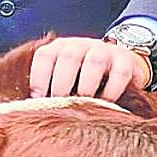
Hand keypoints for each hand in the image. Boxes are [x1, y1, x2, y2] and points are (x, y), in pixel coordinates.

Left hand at [29, 37, 151, 101]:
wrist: (120, 64)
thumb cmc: (84, 78)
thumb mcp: (66, 78)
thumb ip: (50, 87)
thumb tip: (31, 111)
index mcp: (61, 48)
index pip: (45, 55)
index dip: (38, 77)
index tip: (38, 99)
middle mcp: (81, 45)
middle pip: (68, 57)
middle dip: (62, 83)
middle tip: (62, 105)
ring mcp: (104, 50)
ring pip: (94, 62)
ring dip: (87, 87)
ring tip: (85, 106)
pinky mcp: (125, 60)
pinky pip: (120, 73)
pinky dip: (112, 90)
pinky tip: (107, 104)